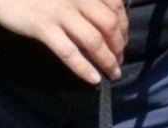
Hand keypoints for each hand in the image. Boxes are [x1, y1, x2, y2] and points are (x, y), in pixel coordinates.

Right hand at [0, 0, 127, 83]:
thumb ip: (82, 0)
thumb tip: (104, 19)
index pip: (115, 6)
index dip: (124, 26)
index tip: (123, 40)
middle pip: (110, 25)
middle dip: (119, 46)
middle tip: (119, 60)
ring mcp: (59, 12)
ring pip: (94, 40)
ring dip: (108, 60)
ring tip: (113, 73)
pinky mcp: (43, 28)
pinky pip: (69, 52)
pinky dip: (84, 68)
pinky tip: (94, 79)